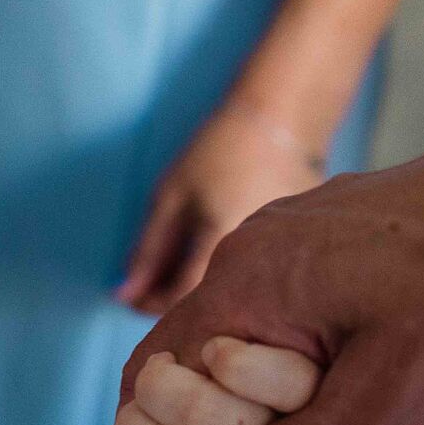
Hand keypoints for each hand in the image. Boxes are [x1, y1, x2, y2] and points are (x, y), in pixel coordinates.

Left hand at [117, 104, 322, 315]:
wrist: (280, 118)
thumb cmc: (218, 152)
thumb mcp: (170, 198)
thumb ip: (147, 252)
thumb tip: (122, 295)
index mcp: (224, 245)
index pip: (182, 301)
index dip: (151, 306)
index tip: (130, 299)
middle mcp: (261, 259)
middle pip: (211, 301)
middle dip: (174, 300)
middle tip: (150, 283)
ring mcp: (287, 253)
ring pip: (236, 290)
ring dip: (204, 287)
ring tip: (181, 264)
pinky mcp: (301, 246)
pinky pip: (259, 274)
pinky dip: (234, 271)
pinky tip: (220, 249)